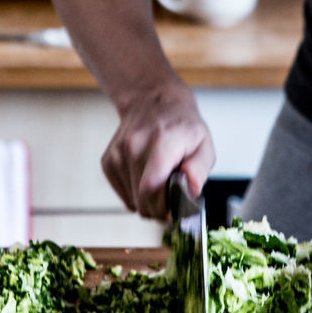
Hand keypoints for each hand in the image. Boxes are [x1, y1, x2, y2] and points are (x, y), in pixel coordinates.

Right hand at [101, 75, 215, 220]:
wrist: (153, 101)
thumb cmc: (182, 126)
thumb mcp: (203, 143)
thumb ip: (199, 168)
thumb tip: (190, 189)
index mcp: (162, 141)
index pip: (151, 188)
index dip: (164, 209)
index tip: (176, 211)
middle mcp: (135, 145)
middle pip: (141, 199)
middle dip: (158, 208)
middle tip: (171, 199)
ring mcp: (118, 152)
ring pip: (132, 200)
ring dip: (147, 200)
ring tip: (161, 181)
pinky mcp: (108, 160)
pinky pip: (123, 194)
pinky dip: (135, 194)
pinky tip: (146, 177)